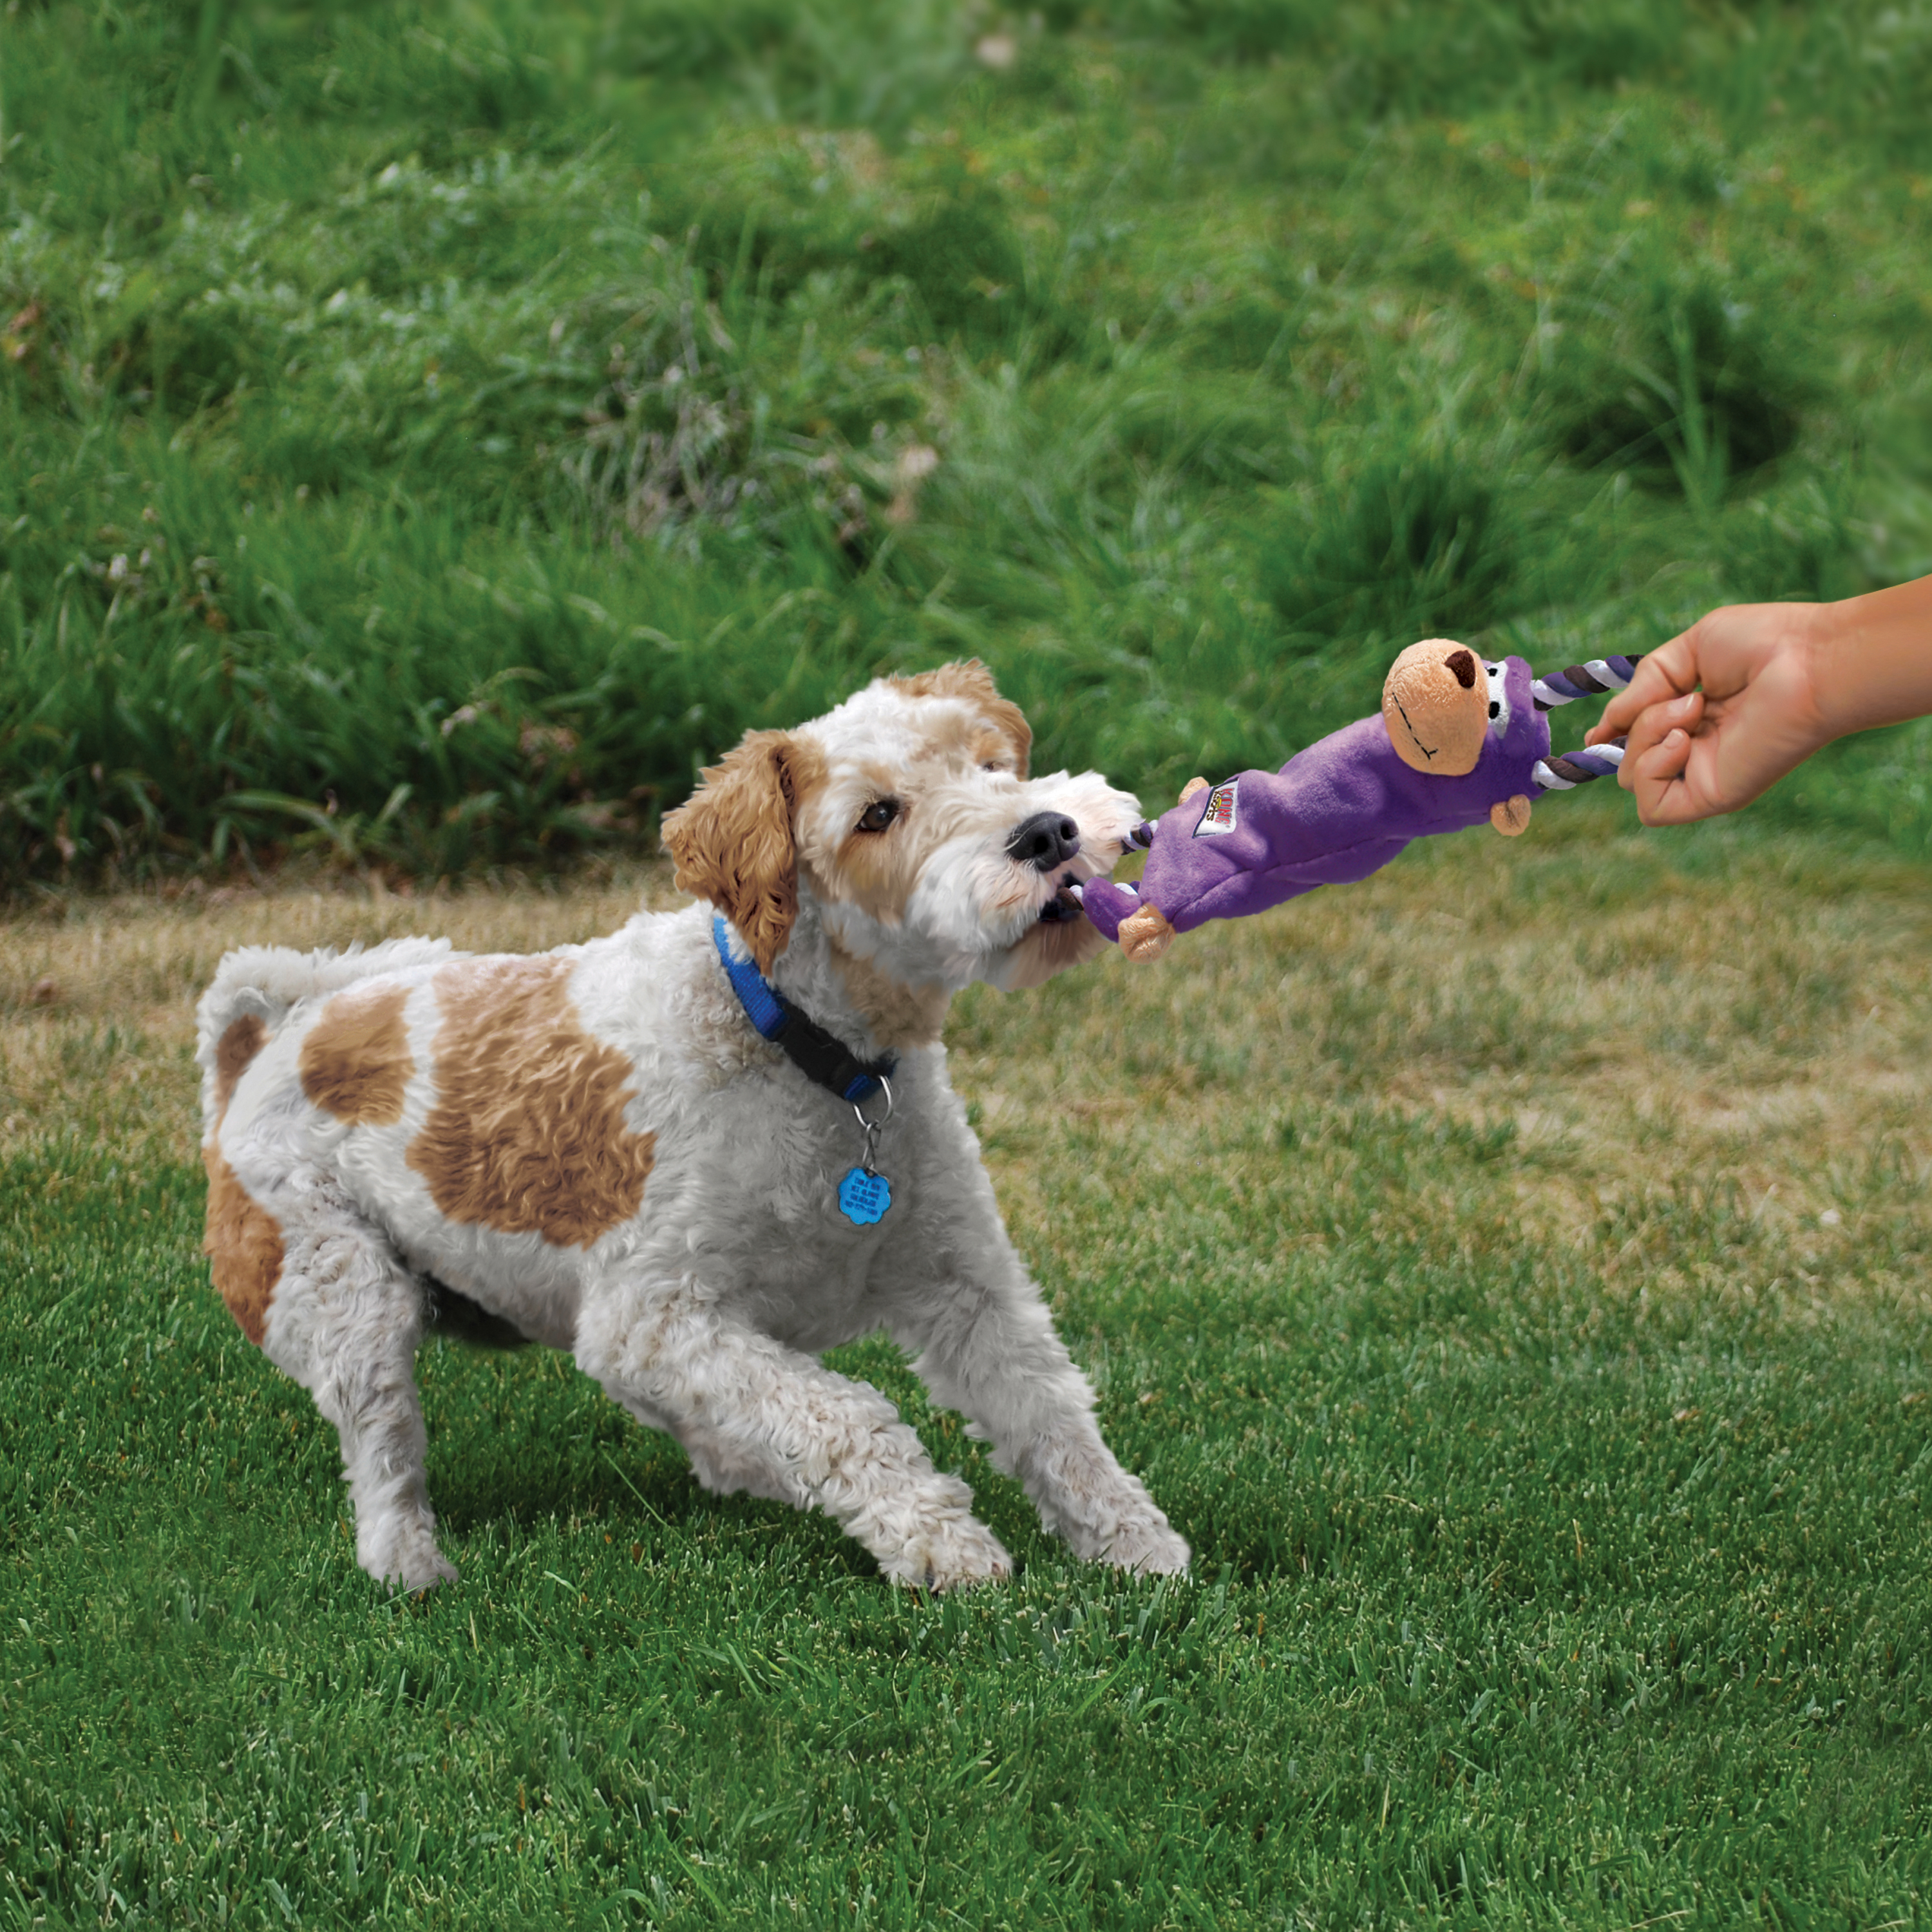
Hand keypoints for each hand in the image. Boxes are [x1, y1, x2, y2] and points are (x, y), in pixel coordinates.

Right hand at [1585, 604, 1829, 823]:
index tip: (1601, 730)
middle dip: (1640, 723)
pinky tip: (1684, 740)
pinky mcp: (1712, 796)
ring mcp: (1704, 776)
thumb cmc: (1764, 644)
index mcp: (1696, 720)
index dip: (1615, 736)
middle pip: (1630, 757)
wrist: (1812, 660)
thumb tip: (1603, 729)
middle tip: (1690, 698)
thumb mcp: (1685, 651)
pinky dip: (1652, 771)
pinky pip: (1653, 807)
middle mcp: (1699, 752)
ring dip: (1648, 737)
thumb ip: (1643, 688)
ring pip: (1634, 778)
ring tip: (1694, 710)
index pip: (1639, 743)